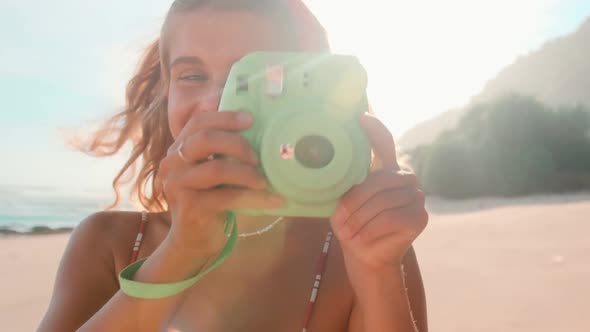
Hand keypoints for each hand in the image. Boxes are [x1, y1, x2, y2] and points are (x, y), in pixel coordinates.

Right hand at [158, 111, 283, 255]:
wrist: (194, 240)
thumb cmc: (210, 200)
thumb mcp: (214, 172)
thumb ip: (223, 151)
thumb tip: (259, 128)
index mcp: (178, 149)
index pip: (199, 122)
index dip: (225, 117)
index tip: (251, 120)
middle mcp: (172, 164)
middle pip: (205, 140)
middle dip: (237, 144)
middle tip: (258, 158)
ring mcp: (178, 186)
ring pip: (218, 169)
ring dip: (247, 173)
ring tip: (264, 181)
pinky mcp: (191, 208)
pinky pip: (229, 197)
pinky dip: (255, 197)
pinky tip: (274, 200)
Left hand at [331, 115, 427, 274]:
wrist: (366, 257)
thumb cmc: (353, 226)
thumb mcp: (344, 202)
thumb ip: (346, 183)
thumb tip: (328, 163)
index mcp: (385, 169)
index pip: (383, 143)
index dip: (374, 129)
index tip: (361, 116)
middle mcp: (404, 178)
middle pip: (377, 181)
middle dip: (354, 204)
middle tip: (338, 224)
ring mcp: (416, 196)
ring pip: (381, 202)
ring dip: (359, 221)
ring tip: (348, 234)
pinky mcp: (420, 216)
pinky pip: (390, 218)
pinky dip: (371, 231)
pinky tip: (362, 240)